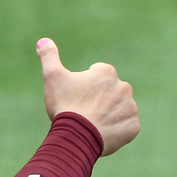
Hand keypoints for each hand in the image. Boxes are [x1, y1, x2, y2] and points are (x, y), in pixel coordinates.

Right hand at [36, 38, 139, 154]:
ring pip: (118, 109)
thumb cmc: (65, 105)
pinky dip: (116, 129)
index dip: (85, 87)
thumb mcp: (53, 77)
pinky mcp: (133, 125)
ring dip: (108, 114)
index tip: (77, 97)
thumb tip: (43, 40)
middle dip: (99, 100)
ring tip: (93, 123)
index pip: (97, 76)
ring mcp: (130, 107)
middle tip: (84, 111)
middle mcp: (124, 86)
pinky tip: (102, 132)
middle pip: (109, 93)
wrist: (77, 136)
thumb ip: (49, 56)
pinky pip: (126, 125)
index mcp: (107, 72)